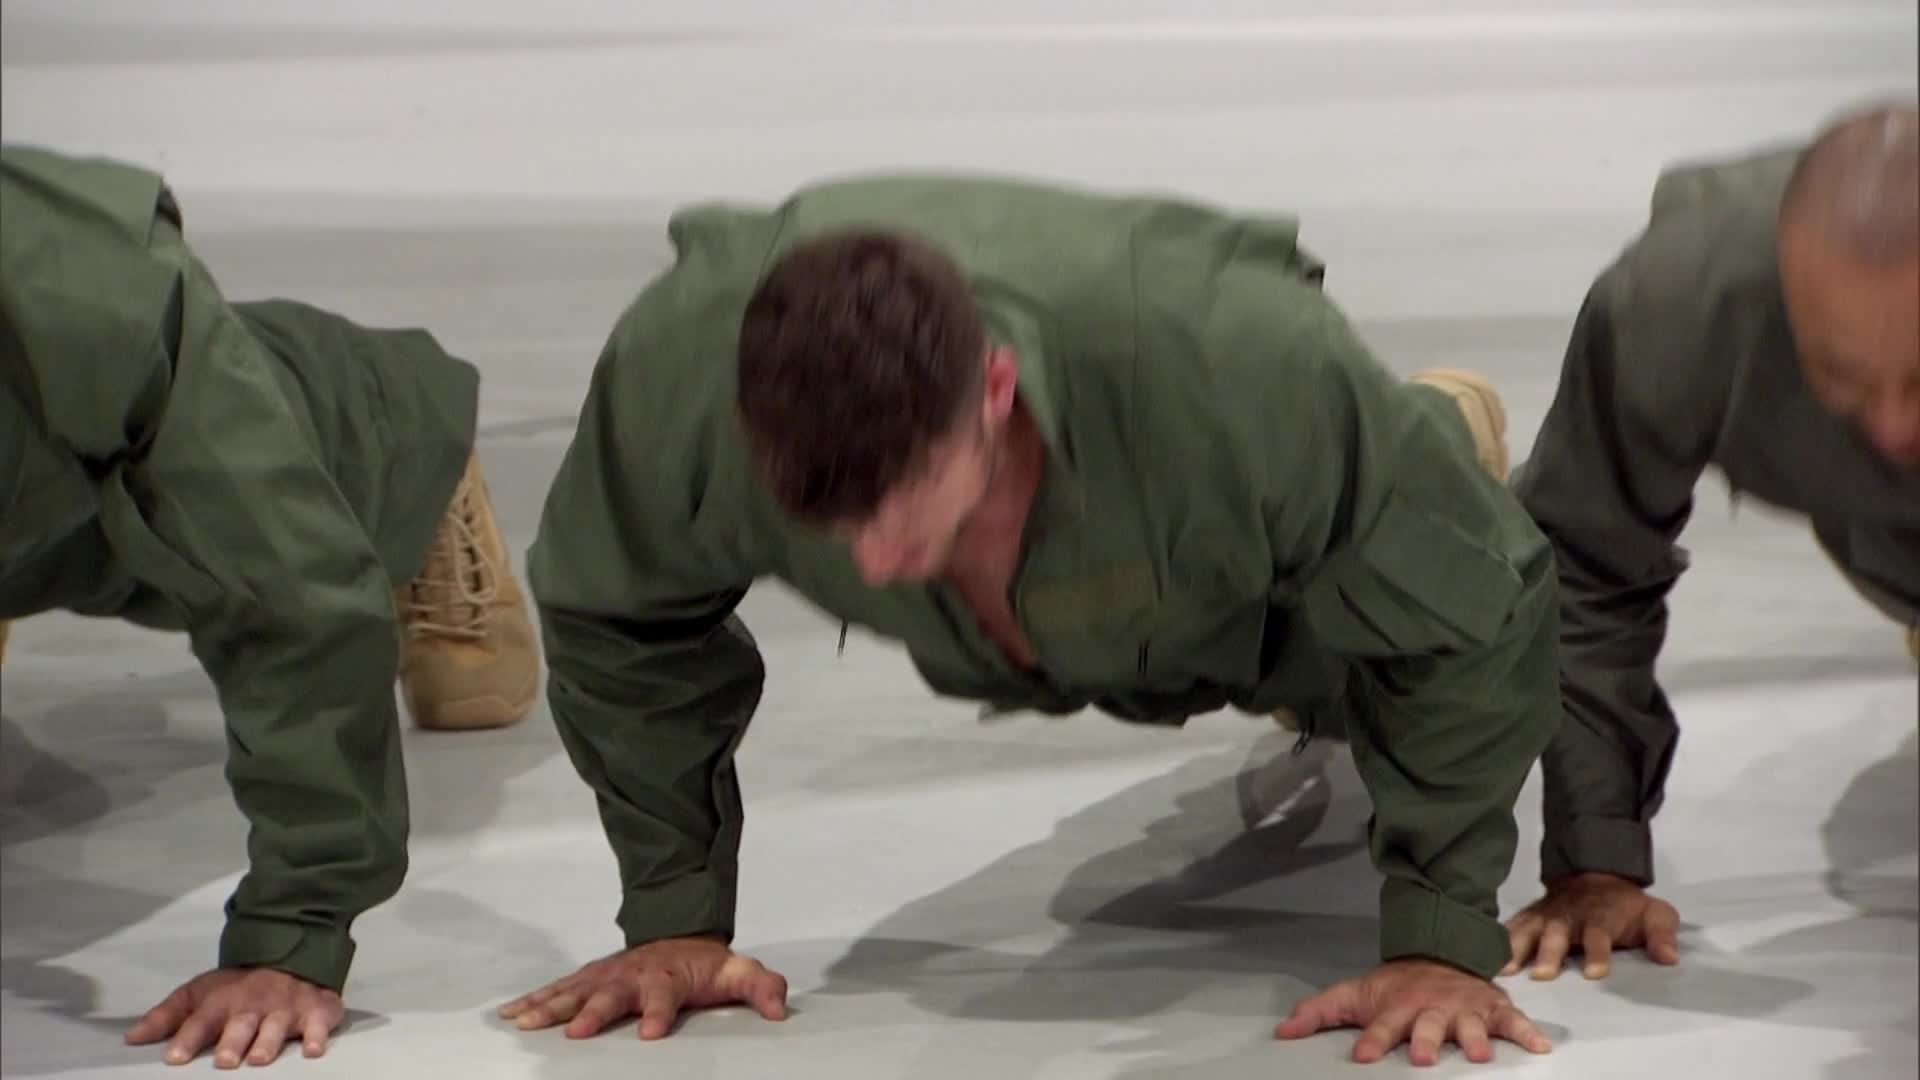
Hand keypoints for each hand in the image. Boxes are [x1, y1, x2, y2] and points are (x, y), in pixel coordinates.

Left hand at [125, 967, 342, 1067]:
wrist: (290, 955)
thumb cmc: (238, 986)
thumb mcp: (198, 993)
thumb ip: (167, 1016)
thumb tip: (131, 1038)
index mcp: (222, 1001)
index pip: (201, 1020)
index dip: (188, 1038)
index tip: (174, 1058)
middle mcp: (254, 1005)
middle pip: (241, 1024)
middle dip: (232, 1042)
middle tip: (224, 1061)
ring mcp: (287, 1008)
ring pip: (276, 1025)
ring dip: (268, 1042)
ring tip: (258, 1059)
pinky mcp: (318, 1010)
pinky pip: (320, 1022)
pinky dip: (319, 1035)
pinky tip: (314, 1049)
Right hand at [498, 935, 788, 1039]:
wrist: (679, 933)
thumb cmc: (705, 964)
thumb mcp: (739, 973)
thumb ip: (761, 987)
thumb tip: (779, 1009)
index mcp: (667, 977)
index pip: (663, 996)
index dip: (658, 1013)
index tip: (650, 1034)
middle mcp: (631, 975)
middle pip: (609, 994)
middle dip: (592, 1012)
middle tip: (576, 1033)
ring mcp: (606, 975)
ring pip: (574, 991)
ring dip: (550, 1007)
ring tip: (524, 1024)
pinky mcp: (589, 978)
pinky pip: (557, 989)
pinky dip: (533, 1000)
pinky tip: (510, 1014)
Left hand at [1276, 958, 1551, 1065]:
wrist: (1440, 951)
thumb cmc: (1396, 984)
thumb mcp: (1354, 994)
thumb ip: (1319, 1012)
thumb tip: (1282, 1033)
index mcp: (1398, 1006)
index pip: (1382, 1025)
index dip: (1373, 1040)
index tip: (1364, 1056)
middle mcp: (1431, 1007)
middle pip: (1428, 1025)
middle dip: (1425, 1040)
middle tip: (1423, 1057)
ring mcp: (1464, 1007)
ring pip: (1469, 1024)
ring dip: (1474, 1038)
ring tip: (1479, 1055)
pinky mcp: (1492, 1007)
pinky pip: (1513, 1020)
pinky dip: (1526, 1031)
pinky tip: (1539, 1046)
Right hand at [1502, 872, 1680, 979]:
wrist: (1595, 875)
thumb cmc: (1625, 905)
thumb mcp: (1655, 914)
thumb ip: (1662, 935)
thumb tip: (1670, 958)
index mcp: (1600, 917)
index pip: (1599, 935)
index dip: (1597, 953)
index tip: (1594, 974)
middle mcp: (1569, 916)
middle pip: (1558, 934)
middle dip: (1550, 953)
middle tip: (1543, 975)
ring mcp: (1546, 915)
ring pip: (1529, 930)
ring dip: (1517, 948)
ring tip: (1505, 970)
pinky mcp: (1530, 916)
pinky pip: (1511, 926)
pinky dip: (1498, 939)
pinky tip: (1486, 956)